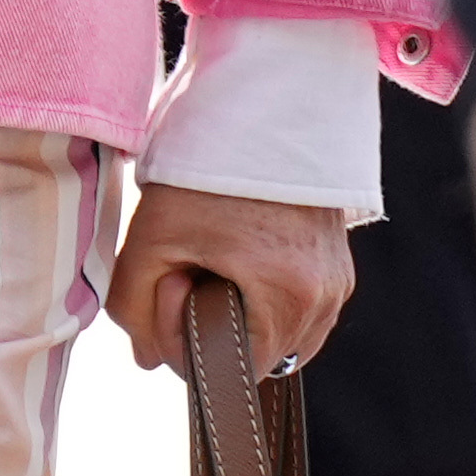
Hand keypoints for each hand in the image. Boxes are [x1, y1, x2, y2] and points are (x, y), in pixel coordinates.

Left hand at [105, 181, 357, 376]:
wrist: (265, 102)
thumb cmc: (206, 168)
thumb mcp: (151, 237)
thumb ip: (134, 309)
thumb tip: (149, 359)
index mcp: (288, 298)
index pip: (235, 373)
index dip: (190, 342)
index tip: (176, 278)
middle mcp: (326, 297)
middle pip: (259, 356)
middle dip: (215, 326)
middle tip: (191, 264)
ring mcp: (339, 281)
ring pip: (281, 335)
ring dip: (242, 314)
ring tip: (217, 257)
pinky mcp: (340, 263)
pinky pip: (300, 308)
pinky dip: (265, 297)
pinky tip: (239, 255)